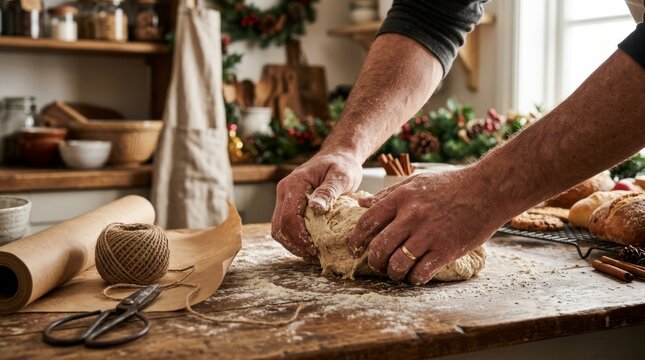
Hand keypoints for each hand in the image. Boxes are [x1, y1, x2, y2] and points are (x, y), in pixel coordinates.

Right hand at [272, 152, 362, 256]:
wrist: (338, 156)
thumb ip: (329, 191)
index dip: (299, 237)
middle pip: (279, 226)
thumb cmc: (342, 165)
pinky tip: (310, 244)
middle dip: (294, 244)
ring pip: (278, 228)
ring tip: (312, 252)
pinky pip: (285, 225)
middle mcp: (284, 191)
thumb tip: (316, 208)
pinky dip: (294, 238)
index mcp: (295, 184)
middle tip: (314, 254)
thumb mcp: (341, 176)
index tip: (315, 248)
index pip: (289, 217)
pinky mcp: (288, 203)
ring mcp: (284, 198)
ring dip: (292, 243)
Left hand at [348, 167, 504, 284]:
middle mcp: (411, 217)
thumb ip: (387, 195)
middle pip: (379, 248)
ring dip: (393, 273)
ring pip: (397, 264)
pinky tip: (416, 275)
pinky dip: (414, 278)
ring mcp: (429, 235)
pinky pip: (421, 272)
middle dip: (373, 261)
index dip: (356, 239)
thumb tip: (361, 203)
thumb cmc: (451, 184)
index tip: (354, 248)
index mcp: (402, 199)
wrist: (487, 189)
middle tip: (377, 264)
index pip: (367, 222)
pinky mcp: (446, 250)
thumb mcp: (415, 182)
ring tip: (397, 272)